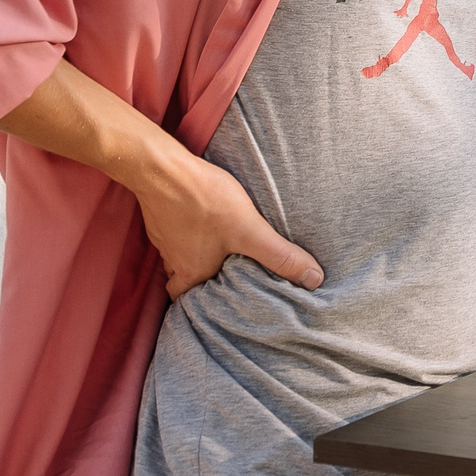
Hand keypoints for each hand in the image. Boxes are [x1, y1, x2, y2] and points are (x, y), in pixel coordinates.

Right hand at [0, 60, 322, 300]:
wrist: (162, 167)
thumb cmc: (205, 201)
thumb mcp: (250, 230)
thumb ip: (280, 256)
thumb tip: (314, 280)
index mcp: (191, 272)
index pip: (188, 302)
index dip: (199, 307)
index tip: (215, 307)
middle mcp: (173, 259)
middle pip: (182, 279)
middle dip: (199, 281)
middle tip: (219, 278)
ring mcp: (163, 236)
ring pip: (179, 255)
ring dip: (195, 254)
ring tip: (218, 250)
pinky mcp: (161, 213)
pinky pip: (174, 230)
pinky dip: (187, 229)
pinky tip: (204, 218)